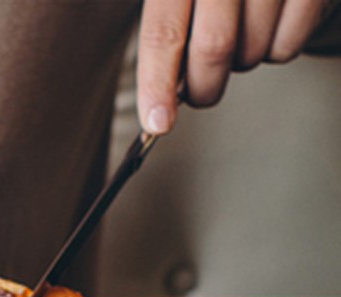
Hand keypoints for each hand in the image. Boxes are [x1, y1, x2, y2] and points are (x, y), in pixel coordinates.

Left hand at [136, 0, 329, 133]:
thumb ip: (169, 32)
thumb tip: (160, 93)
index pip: (163, 33)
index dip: (157, 83)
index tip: (158, 122)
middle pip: (212, 47)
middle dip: (203, 85)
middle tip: (201, 90)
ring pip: (251, 50)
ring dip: (242, 60)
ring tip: (242, 34)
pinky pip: (287, 46)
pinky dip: (275, 49)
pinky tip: (270, 26)